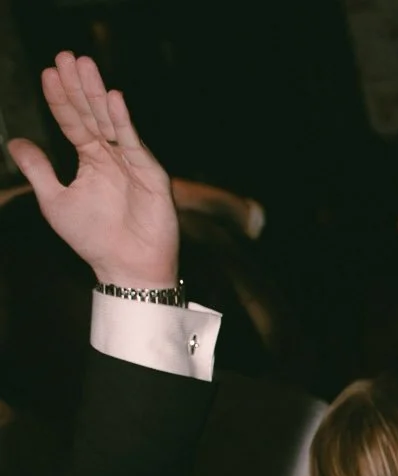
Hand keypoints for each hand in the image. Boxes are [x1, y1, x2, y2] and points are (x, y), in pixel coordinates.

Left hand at [7, 53, 176, 288]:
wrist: (126, 268)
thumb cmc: (95, 238)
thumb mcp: (55, 200)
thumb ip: (38, 170)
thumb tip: (16, 142)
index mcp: (92, 160)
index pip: (73, 121)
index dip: (60, 98)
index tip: (48, 72)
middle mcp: (113, 156)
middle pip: (92, 113)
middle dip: (79, 85)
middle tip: (67, 56)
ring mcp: (133, 163)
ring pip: (112, 122)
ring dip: (98, 93)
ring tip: (86, 66)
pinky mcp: (151, 176)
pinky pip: (135, 144)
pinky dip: (124, 122)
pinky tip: (113, 100)